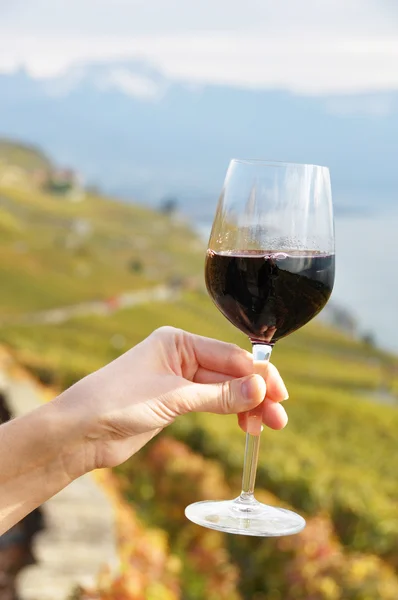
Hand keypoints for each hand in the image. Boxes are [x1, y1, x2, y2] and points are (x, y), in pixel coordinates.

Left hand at [59, 327, 287, 473]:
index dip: (257, 374)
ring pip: (223, 391)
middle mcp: (180, 357)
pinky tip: (245, 423)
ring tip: (268, 427)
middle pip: (229, 373)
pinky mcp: (174, 403)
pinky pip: (211, 404)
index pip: (229, 355)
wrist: (79, 431)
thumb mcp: (173, 397)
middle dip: (255, 394)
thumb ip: (218, 395)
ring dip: (246, 406)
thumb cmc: (117, 401)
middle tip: (280, 418)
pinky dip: (229, 413)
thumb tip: (260, 390)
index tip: (279, 394)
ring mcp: (178, 380)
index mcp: (178, 342)